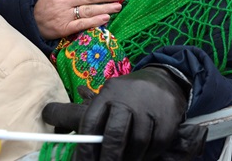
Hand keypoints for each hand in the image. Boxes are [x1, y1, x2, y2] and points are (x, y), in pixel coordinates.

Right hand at [34, 0, 124, 39]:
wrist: (27, 18)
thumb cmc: (42, 0)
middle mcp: (65, 0)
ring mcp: (65, 14)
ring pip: (88, 10)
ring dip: (105, 8)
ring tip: (118, 6)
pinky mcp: (64, 27)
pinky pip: (81, 24)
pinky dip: (94, 21)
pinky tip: (105, 19)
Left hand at [42, 67, 198, 160]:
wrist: (165, 79)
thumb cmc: (129, 95)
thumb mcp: (109, 95)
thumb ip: (94, 116)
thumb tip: (64, 136)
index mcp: (108, 93)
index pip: (90, 122)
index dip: (84, 148)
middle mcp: (127, 99)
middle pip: (114, 135)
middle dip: (107, 159)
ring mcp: (149, 107)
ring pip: (136, 143)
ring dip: (129, 159)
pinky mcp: (167, 117)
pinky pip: (155, 144)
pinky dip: (148, 155)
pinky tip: (142, 156)